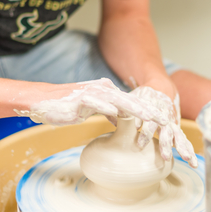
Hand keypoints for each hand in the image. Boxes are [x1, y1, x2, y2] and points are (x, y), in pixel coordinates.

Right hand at [14, 78, 167, 126]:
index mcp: (108, 92)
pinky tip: (117, 114)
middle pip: (131, 100)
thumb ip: (108, 113)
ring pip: (118, 100)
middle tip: (167, 120)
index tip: (165, 121)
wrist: (43, 100)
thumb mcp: (92, 111)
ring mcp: (92, 92)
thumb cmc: (68, 107)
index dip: (150, 112)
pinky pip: (95, 102)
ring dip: (135, 109)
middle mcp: (103, 89)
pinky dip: (106, 107)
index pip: (134, 102)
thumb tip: (121, 122)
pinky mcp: (79, 98)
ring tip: (149, 117)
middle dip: (150, 111)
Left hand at [131, 86, 197, 167]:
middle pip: (166, 130)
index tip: (140, 144)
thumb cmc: (142, 97)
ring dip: (182, 147)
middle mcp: (164, 117)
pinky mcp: (176, 129)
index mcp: (152, 109)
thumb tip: (115, 117)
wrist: (159, 90)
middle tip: (166, 157)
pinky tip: (194, 164)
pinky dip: (189, 150)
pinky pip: (184, 140)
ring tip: (187, 159)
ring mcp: (171, 123)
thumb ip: (125, 108)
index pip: (149, 121)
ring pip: (178, 135)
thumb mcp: (133, 98)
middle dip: (166, 143)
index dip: (146, 132)